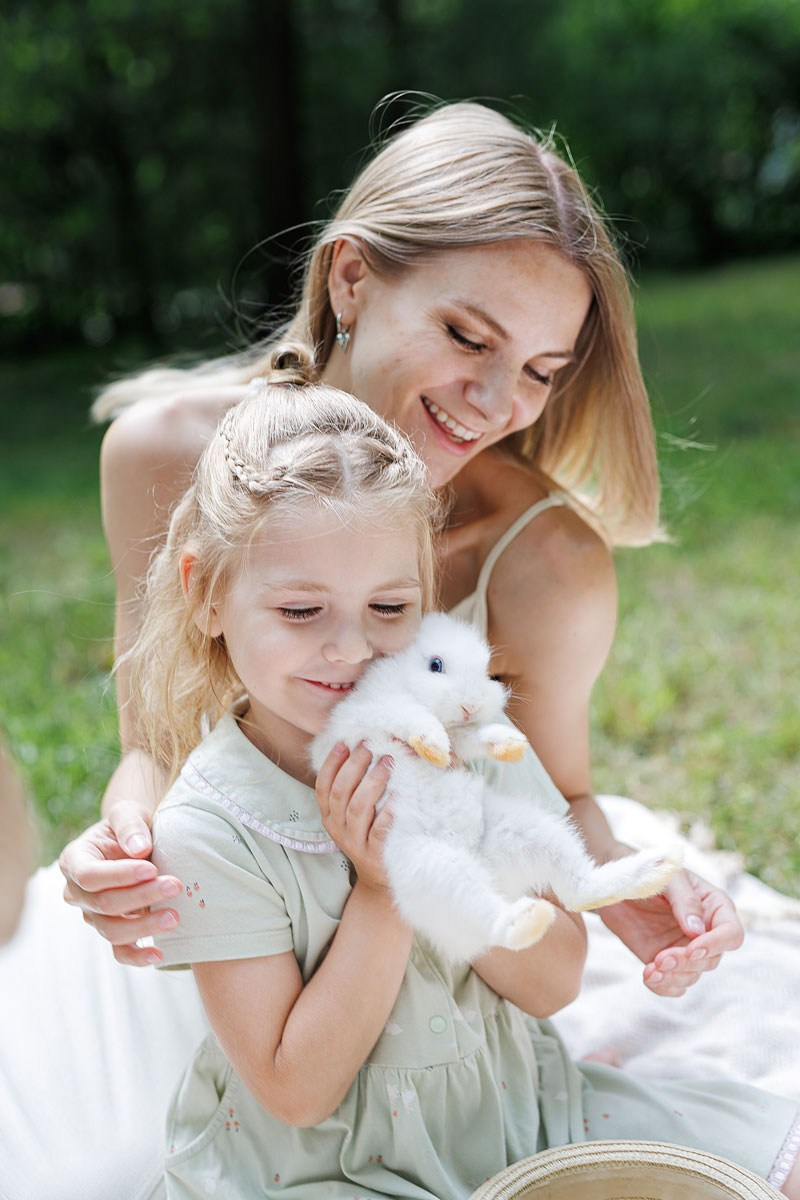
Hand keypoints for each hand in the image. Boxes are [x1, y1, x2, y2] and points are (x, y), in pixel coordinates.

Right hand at [59, 800, 181, 965]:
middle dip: (142, 896)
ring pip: (112, 930)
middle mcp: (78, 892)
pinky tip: (159, 952)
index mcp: (75, 860)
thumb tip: (139, 849)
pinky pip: (119, 951)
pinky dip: (137, 956)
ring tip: (174, 916)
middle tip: (175, 886)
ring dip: (144, 925)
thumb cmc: (130, 826)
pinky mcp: (112, 930)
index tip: (152, 868)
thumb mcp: (128, 813)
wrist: (139, 843)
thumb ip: (130, 825)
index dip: (119, 875)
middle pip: (104, 904)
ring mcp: (93, 915)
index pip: (89, 875)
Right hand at [315, 743, 393, 893]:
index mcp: (329, 815)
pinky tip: (397, 797)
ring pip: (357, 808)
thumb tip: (362, 748)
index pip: (323, 786)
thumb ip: (353, 787)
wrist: (379, 877)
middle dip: (354, 766)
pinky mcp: (374, 854)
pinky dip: (387, 813)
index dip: (331, 764)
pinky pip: (378, 831)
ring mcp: (355, 842)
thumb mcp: (353, 812)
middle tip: (369, 747)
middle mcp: (337, 828)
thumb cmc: (368, 834)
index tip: (344, 743)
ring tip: (387, 763)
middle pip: (340, 793)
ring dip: (372, 783)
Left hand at [599, 868, 743, 996]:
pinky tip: (648, 976)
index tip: (692, 949)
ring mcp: (685, 948)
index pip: (731, 934)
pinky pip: (673, 984)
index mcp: (714, 906)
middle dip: (687, 963)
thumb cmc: (646, 869)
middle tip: (661, 959)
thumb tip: (697, 930)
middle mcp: (704, 931)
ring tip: (650, 970)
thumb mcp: (667, 877)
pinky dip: (663, 986)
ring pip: (692, 975)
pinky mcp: (665, 961)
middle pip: (711, 960)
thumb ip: (684, 899)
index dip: (716, 945)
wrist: (614, 881)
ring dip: (673, 977)